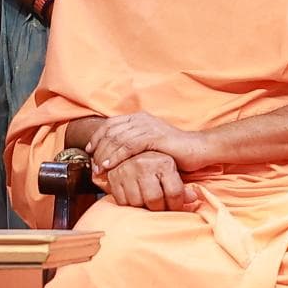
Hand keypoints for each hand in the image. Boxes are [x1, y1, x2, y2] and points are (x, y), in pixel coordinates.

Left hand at [88, 111, 203, 177]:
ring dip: (104, 155)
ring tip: (99, 169)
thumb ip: (133, 144)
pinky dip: (116, 156)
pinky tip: (110, 165)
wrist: (198, 149)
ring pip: (117, 139)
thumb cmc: (175, 151)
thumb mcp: (150, 144)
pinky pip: (129, 146)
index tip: (89, 151)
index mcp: (139, 118)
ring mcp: (148, 126)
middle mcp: (142, 119)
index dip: (97, 137)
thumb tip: (113, 153)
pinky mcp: (154, 136)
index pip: (110, 124)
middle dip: (98, 149)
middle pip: (111, 132)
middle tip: (93, 165)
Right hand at [100, 149, 197, 212]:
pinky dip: (129, 204)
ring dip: (143, 206)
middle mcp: (144, 165)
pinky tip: (135, 198)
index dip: (177, 205)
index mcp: (163, 163)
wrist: (132, 148)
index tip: (175, 207)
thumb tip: (193, 198)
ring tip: (148, 202)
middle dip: (159, 208)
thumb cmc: (156, 163)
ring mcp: (127, 171)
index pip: (174, 192)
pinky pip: (122, 200)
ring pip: (137, 202)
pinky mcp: (113, 177)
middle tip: (161, 207)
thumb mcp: (172, 170)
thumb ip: (182, 186)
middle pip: (154, 199)